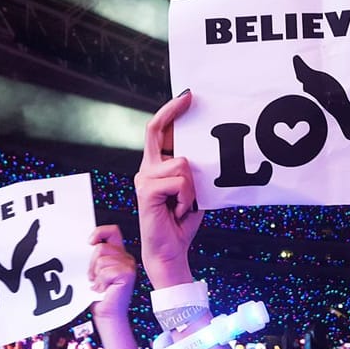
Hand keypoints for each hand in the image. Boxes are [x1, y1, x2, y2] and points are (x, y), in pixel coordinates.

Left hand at [88, 225, 136, 321]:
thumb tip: (88, 245)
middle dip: (92, 264)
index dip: (100, 232)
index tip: (90, 242)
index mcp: (118, 254)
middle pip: (101, 247)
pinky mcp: (127, 274)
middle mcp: (125, 257)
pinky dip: (100, 282)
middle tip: (94, 278)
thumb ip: (95, 257)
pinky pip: (105, 271)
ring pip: (102, 260)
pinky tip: (104, 289)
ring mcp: (128, 265)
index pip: (112, 232)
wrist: (107, 314)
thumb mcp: (95, 271)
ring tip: (100, 285)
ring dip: (96, 275)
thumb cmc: (100, 296)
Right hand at [134, 90, 203, 287]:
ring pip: (181, 163)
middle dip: (174, 113)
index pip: (159, 132)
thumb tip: (205, 150)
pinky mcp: (147, 191)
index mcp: (156, 167)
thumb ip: (193, 172)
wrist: (169, 251)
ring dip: (192, 186)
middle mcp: (146, 169)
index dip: (170, 112)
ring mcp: (144, 179)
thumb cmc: (180, 223)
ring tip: (187, 204)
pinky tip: (181, 210)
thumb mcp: (192, 191)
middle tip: (191, 99)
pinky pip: (179, 181)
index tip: (187, 97)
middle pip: (157, 132)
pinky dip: (187, 197)